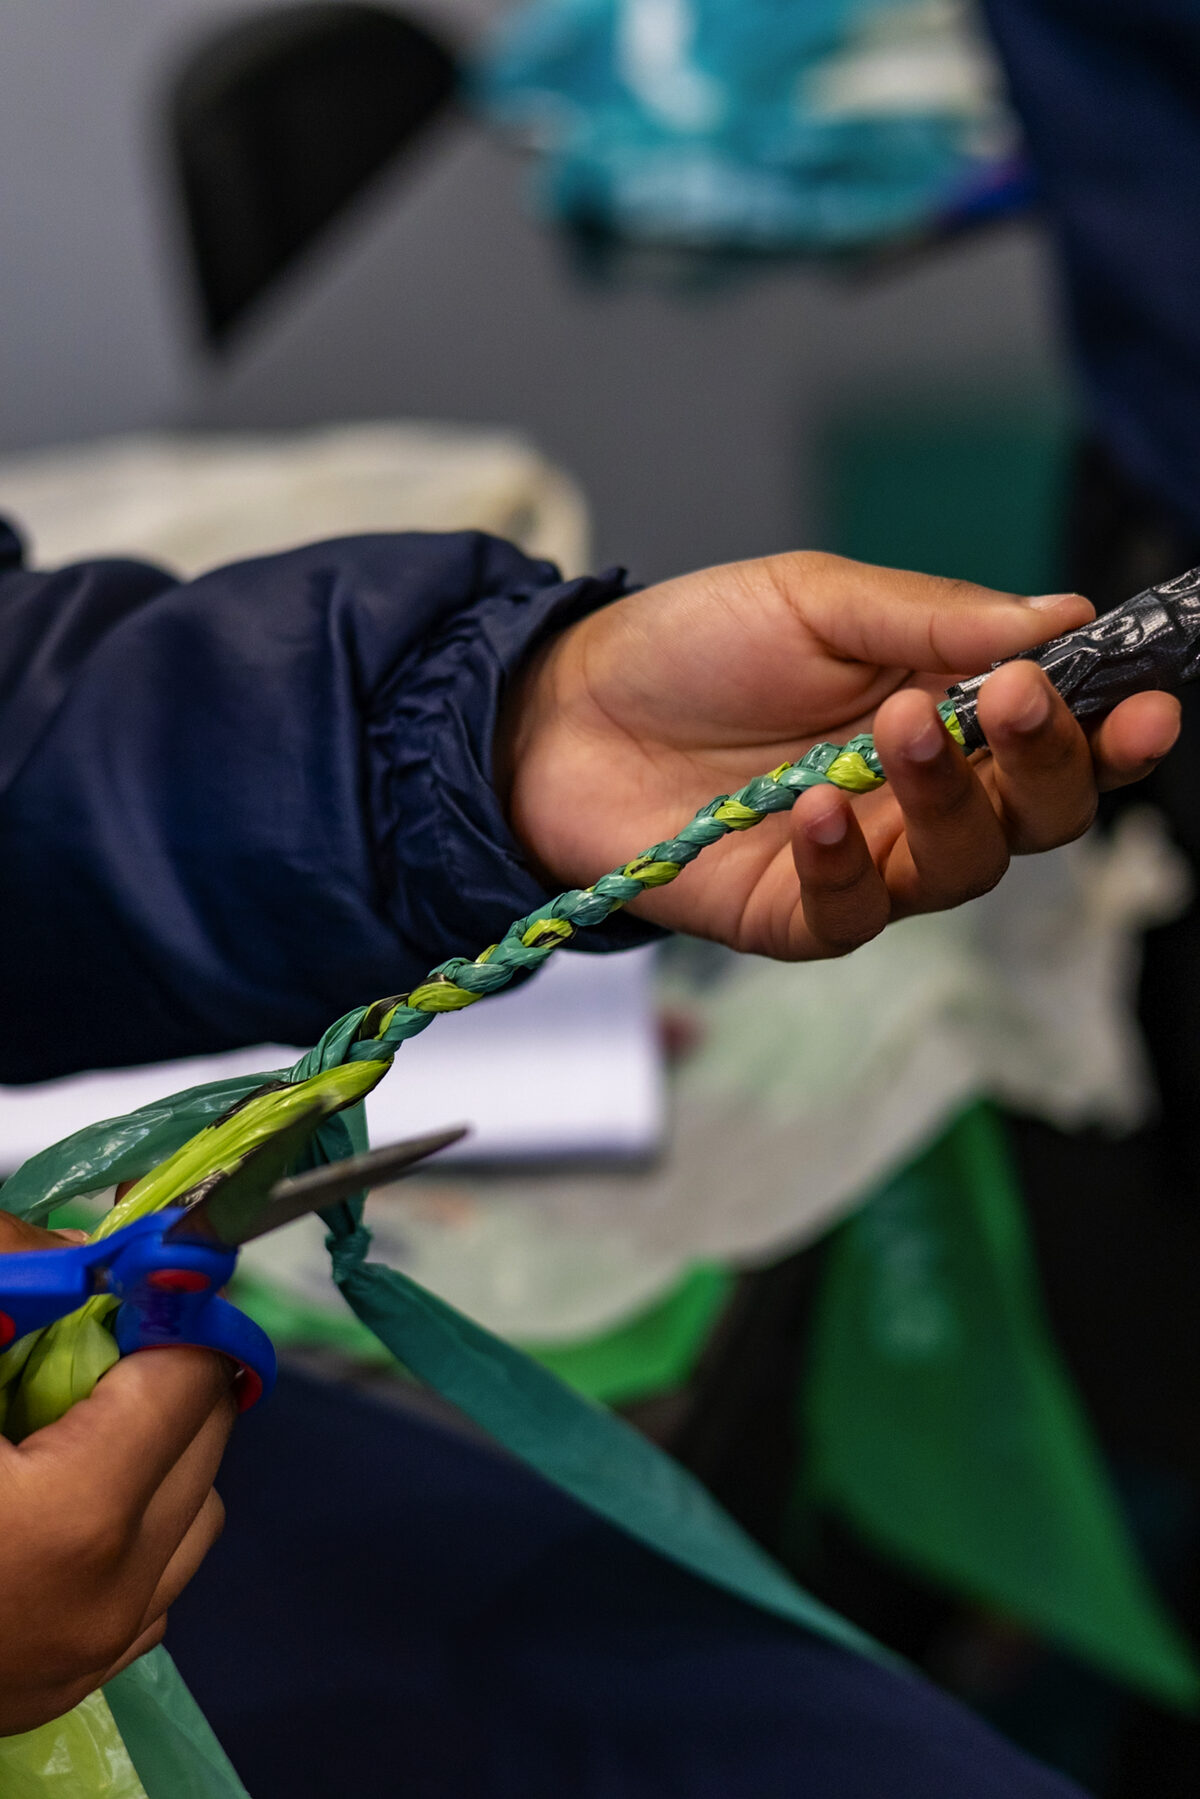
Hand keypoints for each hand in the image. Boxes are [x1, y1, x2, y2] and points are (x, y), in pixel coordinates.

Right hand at [0, 1211, 233, 1734]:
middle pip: (206, 1435)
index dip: (163, 1308)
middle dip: (163, 1368)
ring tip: (68, 1416)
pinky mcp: (76, 1681)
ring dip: (158, 1446)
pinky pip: (157, 1575)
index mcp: (77, 1515)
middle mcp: (114, 1592)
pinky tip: (52, 1493)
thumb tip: (77, 1247)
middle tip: (90, 1332)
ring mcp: (100, 1649)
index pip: (190, 1373)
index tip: (130, 1272)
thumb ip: (5, 1288)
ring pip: (195, 1507)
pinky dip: (136, 1521)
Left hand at [502, 552, 1180, 957]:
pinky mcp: (791, 912)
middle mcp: (916, 796)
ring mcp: (859, 860)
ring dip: (944, 799)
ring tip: (892, 730)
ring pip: (959, 867)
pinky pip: (851, 915)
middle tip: (1012, 704)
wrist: (559, 710)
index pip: (1052, 738)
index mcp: (937, 711)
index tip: (1145, 702)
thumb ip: (935, 618)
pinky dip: (848, 866)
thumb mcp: (815, 599)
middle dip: (1044, 764)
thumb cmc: (689, 647)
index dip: (1109, 730)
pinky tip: (821, 808)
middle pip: (1034, 816)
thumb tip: (1064, 623)